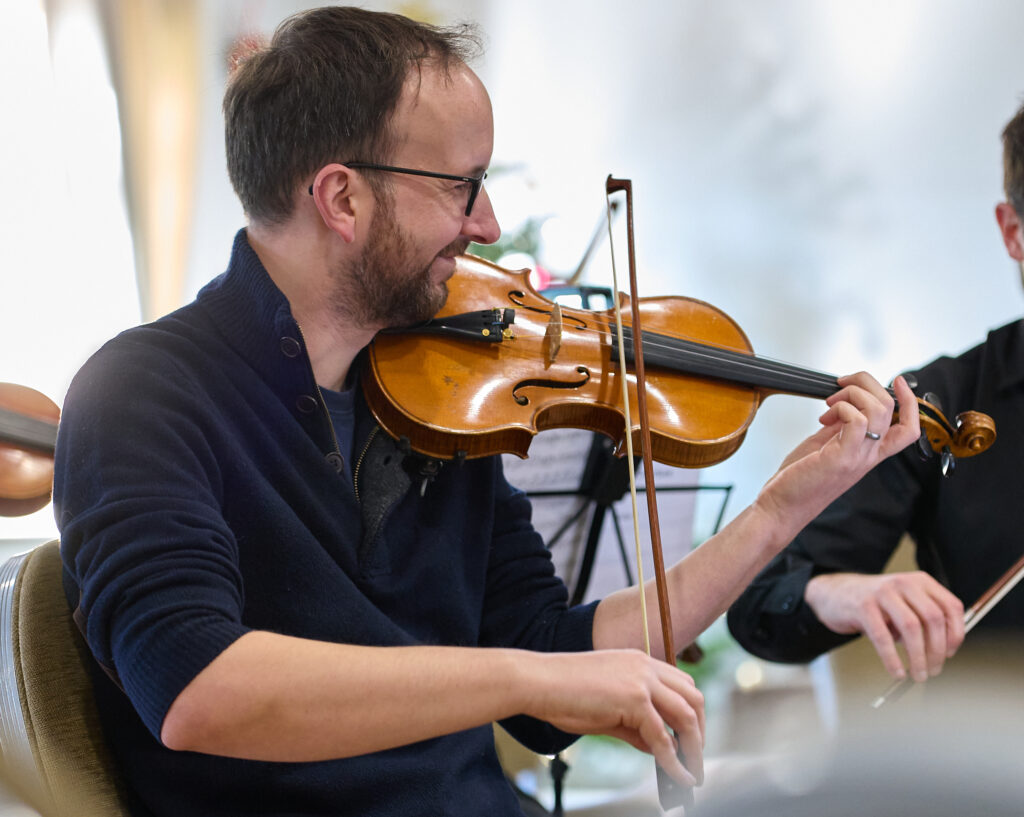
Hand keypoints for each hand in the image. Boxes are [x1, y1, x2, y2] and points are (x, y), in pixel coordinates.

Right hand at [524, 649, 704, 786]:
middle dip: (699, 730)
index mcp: (638, 662)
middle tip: (695, 757)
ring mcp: (642, 680)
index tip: (690, 738)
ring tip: (692, 772)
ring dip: (693, 747)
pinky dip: (674, 761)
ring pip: (686, 715)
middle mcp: (645, 666)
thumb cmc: (562, 693)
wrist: (537, 682)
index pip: (681, 684)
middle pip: (693, 697)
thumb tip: (659, 748)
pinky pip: (663, 736)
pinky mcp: (635, 699)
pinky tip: (678, 777)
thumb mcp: (607, 710)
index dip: (691, 712)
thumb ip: (635, 726)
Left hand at [756, 373, 919, 531]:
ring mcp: (857, 457)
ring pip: (878, 410)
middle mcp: (869, 455)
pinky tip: (825, 416)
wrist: (781, 508)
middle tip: (840, 385)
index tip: (898, 381)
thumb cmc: (799, 480)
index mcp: (869, 453)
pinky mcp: (841, 458)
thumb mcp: (825, 447)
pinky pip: (857, 421)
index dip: (910, 401)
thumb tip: (842, 405)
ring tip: (829, 403)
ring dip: (852, 394)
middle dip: (867, 383)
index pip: (909, 428)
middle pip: (892, 408)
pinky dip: (841, 407)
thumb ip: (839, 427)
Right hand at [804, 571, 964, 680]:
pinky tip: (897, 672)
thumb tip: (944, 651)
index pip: (951, 607)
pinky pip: (882, 637)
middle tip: (934, 670)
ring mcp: (882, 592)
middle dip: (938, 650)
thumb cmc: (875, 605)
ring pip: (912, 628)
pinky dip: (893, 659)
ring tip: (918, 675)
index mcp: (920, 582)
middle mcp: (904, 583)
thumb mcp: (904, 605)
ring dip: (919, 657)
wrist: (835, 593)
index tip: (950, 654)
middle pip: (933, 619)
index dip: (955, 634)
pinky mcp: (863, 606)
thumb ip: (924, 621)